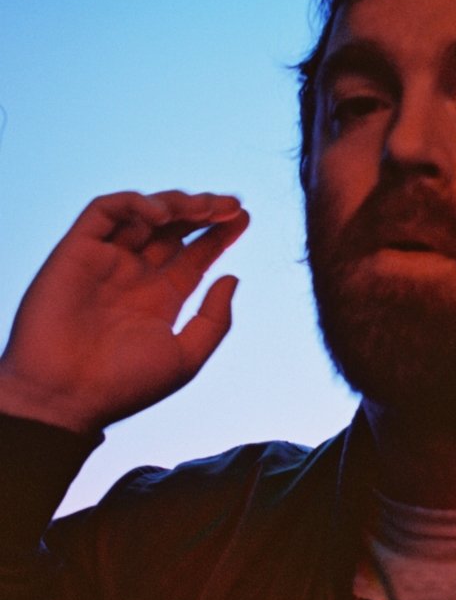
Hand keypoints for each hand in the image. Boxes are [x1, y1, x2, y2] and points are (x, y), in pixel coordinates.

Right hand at [0, 190, 248, 433]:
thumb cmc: (124, 386)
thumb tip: (233, 277)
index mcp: (161, 298)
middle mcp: (135, 275)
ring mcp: (107, 260)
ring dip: (177, 203)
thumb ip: (213, 320)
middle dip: (205, 211)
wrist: (66, 396)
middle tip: (233, 204)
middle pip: (175, 229)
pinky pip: (104, 211)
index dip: (220, 234)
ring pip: (144, 213)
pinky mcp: (77, 250)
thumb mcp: (185, 357)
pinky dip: (134, 203)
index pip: (195, 255)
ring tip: (207, 207)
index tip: (244, 218)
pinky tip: (162, 216)